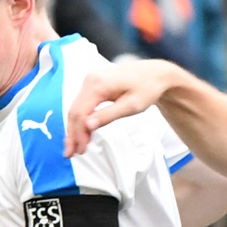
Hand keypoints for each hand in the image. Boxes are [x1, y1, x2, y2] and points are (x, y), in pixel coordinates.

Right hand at [70, 60, 190, 153]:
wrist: (155, 74)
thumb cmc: (147, 88)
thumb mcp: (131, 106)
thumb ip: (108, 115)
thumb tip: (88, 125)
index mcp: (98, 84)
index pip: (80, 113)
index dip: (78, 134)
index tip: (80, 150)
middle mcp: (90, 80)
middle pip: (75, 111)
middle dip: (72, 134)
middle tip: (71, 153)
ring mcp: (91, 81)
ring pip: (76, 109)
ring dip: (75, 128)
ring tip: (74, 147)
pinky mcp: (93, 84)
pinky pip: (82, 104)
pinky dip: (80, 120)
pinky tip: (81, 133)